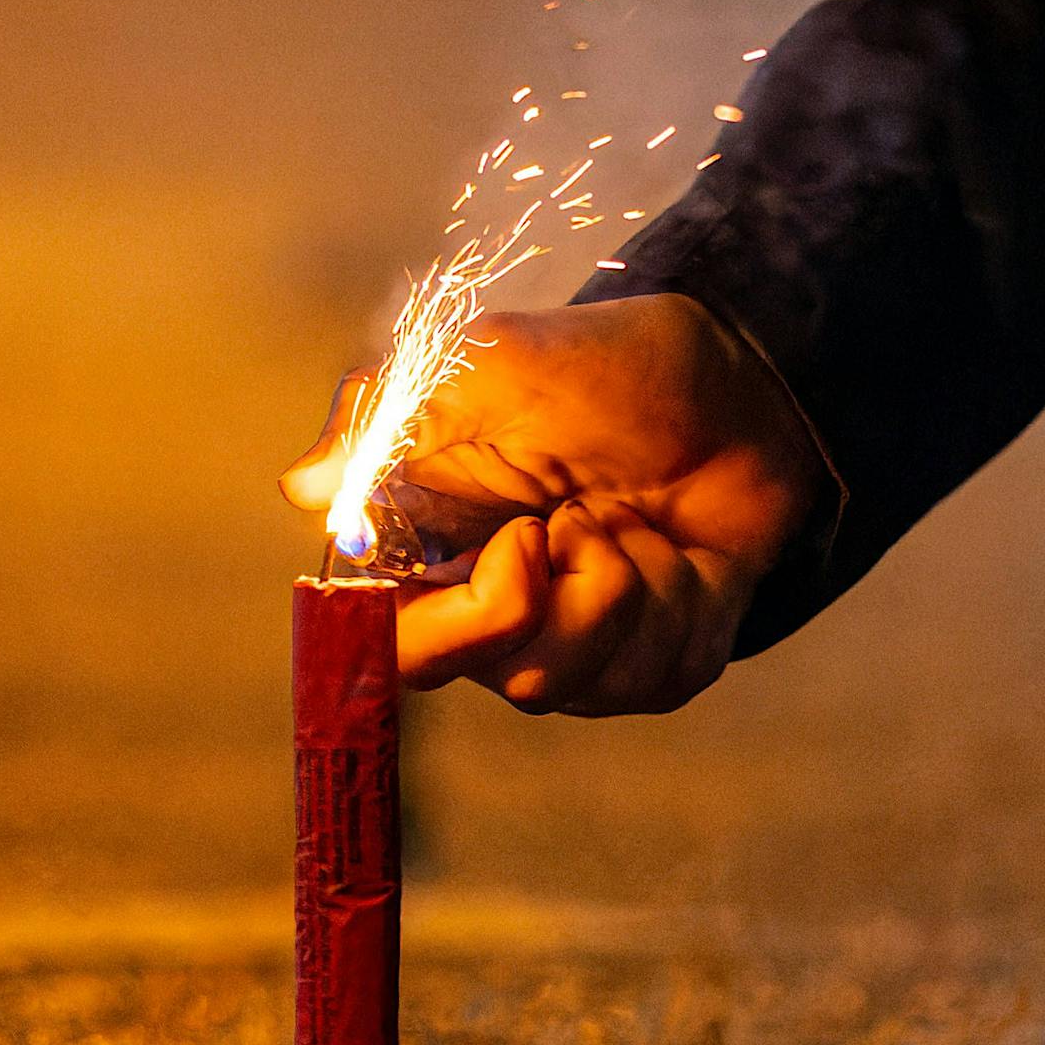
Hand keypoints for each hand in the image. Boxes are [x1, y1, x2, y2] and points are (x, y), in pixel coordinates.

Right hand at [281, 294, 824, 714]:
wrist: (738, 387)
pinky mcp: (652, 667)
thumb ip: (394, 415)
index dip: (440, 622)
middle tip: (573, 514)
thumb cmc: (605, 371)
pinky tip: (679, 548)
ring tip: (627, 517)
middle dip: (542, 592)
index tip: (515, 542)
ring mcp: (577, 650)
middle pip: (491, 675)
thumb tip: (306, 487)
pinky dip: (678, 596)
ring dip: (618, 579)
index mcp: (429, 554)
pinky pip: (654, 673)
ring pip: (572, 680)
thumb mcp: (494, 364)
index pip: (381, 647)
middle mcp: (492, 619)